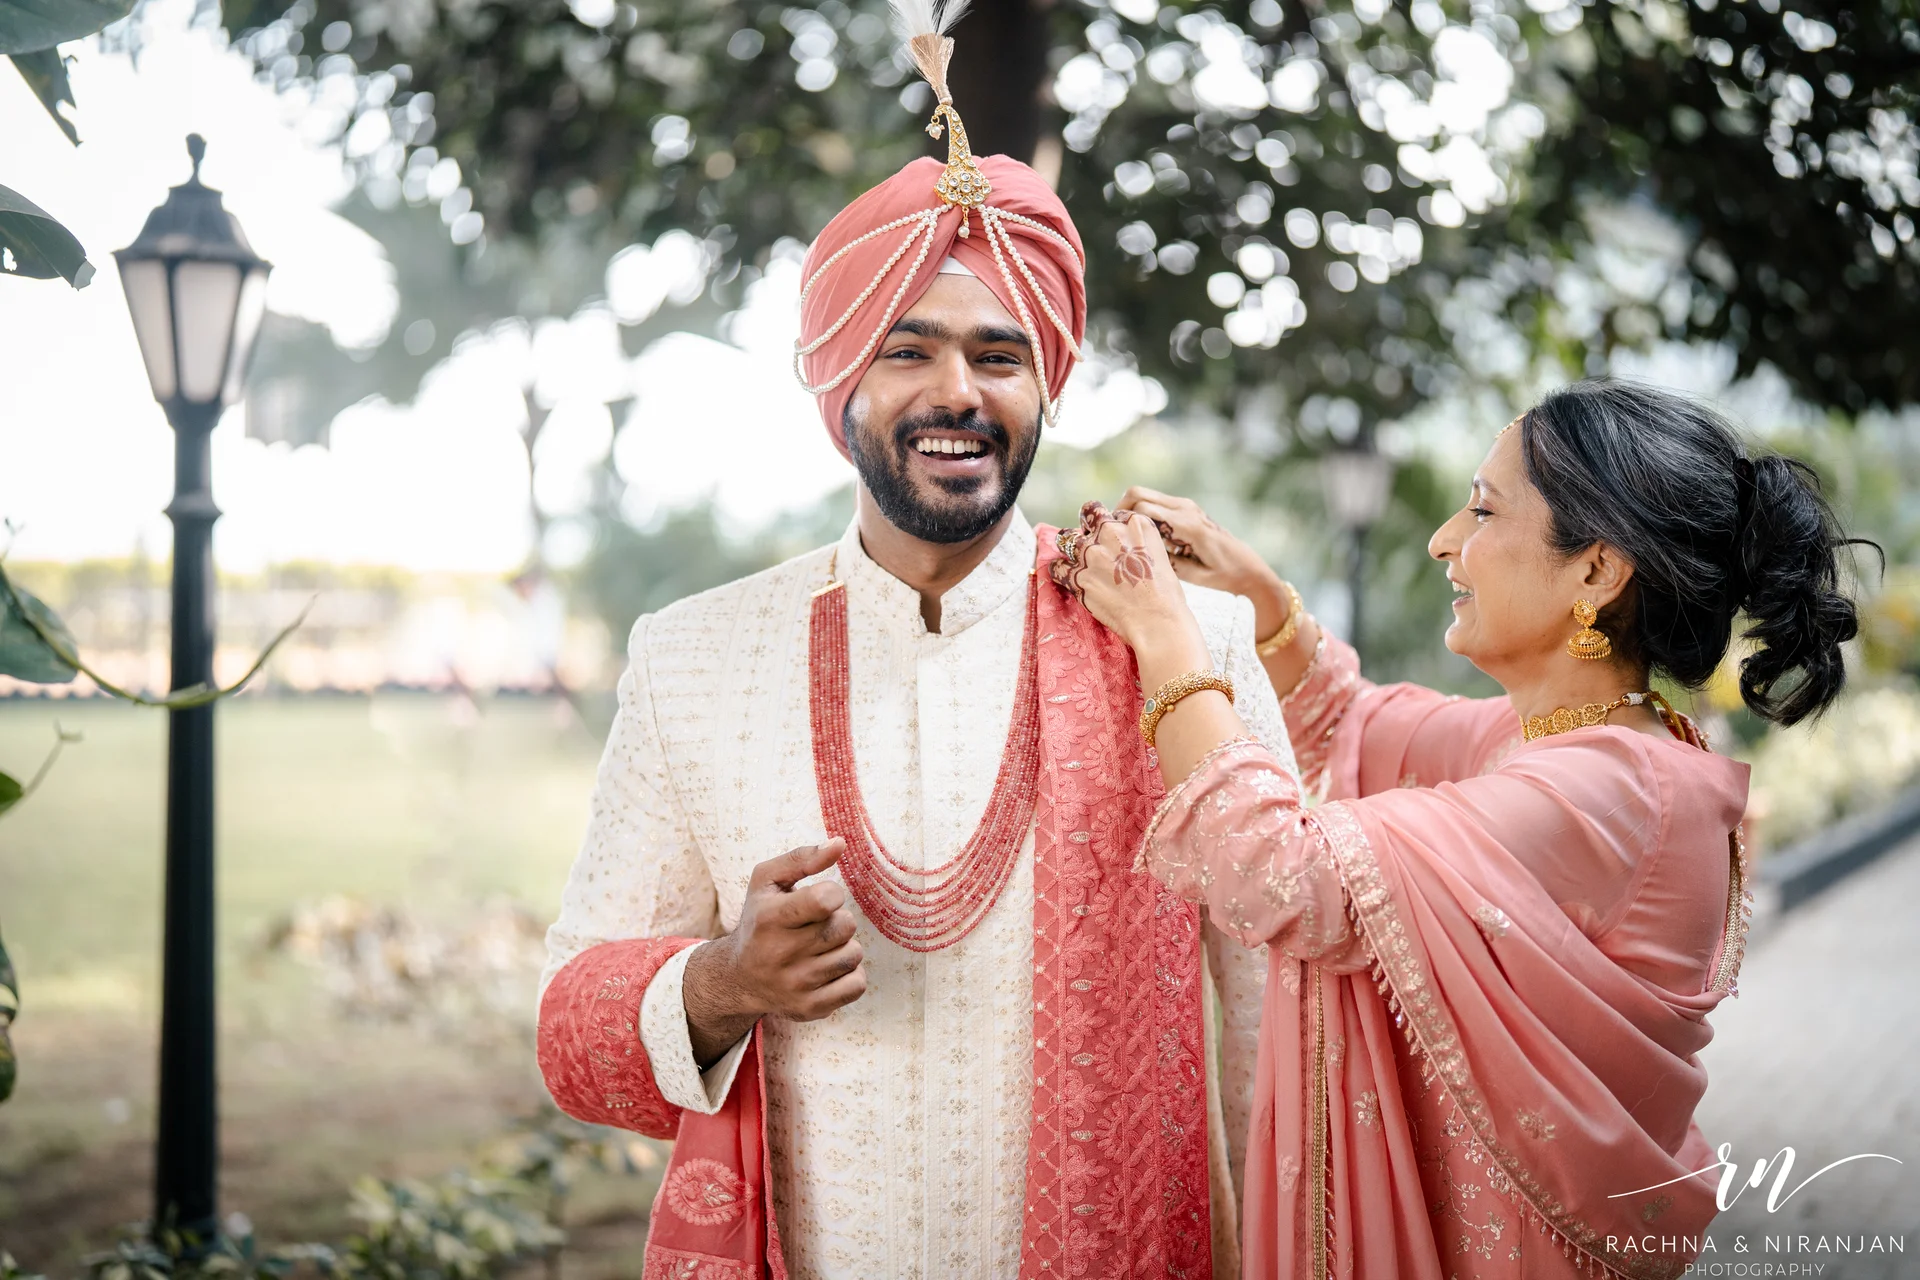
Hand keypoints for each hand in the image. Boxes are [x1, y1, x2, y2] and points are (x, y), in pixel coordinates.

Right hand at [681, 838, 866, 1065]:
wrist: (738, 977)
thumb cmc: (760, 919)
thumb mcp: (767, 881)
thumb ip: (802, 857)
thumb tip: (839, 843)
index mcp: (769, 918)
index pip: (826, 900)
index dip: (832, 895)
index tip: (820, 900)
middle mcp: (780, 954)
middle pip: (845, 926)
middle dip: (837, 920)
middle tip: (815, 925)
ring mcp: (796, 985)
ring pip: (853, 955)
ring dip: (843, 947)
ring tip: (819, 947)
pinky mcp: (810, 1008)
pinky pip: (857, 985)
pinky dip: (849, 974)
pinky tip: (827, 969)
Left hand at [1051, 502, 1206, 664]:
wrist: (1157, 620)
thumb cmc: (1164, 593)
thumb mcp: (1158, 554)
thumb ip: (1137, 542)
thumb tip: (1122, 546)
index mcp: (1135, 524)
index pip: (1111, 512)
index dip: (1108, 525)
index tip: (1110, 540)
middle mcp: (1111, 533)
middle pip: (1087, 516)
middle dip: (1086, 528)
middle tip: (1089, 542)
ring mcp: (1092, 554)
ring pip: (1066, 539)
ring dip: (1069, 547)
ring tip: (1074, 558)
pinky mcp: (1078, 577)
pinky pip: (1057, 567)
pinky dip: (1059, 571)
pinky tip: (1065, 576)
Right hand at [1115, 488, 1288, 638]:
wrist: (1249, 567)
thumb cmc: (1224, 576)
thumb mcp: (1195, 576)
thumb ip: (1168, 562)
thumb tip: (1137, 551)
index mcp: (1187, 525)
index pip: (1142, 509)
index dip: (1121, 520)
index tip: (1112, 538)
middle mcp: (1186, 509)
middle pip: (1137, 493)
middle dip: (1119, 510)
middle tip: (1111, 533)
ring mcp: (1186, 506)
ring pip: (1144, 495)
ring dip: (1130, 511)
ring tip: (1125, 536)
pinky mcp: (1186, 508)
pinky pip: (1155, 503)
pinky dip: (1142, 513)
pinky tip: (1142, 535)